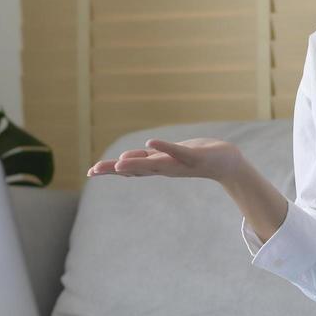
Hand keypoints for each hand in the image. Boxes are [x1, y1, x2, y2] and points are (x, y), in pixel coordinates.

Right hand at [85, 138, 242, 182]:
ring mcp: (179, 163)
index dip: (110, 170)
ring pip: (154, 164)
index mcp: (157, 167)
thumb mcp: (165, 158)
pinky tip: (150, 143)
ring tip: (118, 163)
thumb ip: (145, 160)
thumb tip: (121, 162)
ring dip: (136, 163)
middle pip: (136, 168)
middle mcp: (165, 168)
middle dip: (115, 169)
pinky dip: (164, 148)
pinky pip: (178, 152)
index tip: (90, 172)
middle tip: (94, 171)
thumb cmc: (194, 158)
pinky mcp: (194, 156)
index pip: (129, 168)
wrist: (226, 163)